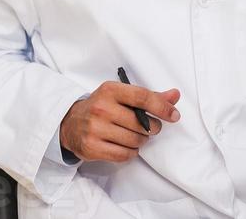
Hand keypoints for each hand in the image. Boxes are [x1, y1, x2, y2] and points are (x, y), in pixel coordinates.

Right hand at [59, 81, 181, 162]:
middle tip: (150, 128)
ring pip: (134, 140)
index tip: (174, 115)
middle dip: (152, 128)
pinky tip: (126, 145)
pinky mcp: (91, 148)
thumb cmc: (102, 106)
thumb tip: (175, 95)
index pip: (142, 97)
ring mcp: (95, 129)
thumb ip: (149, 96)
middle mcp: (101, 108)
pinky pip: (123, 155)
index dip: (162, 107)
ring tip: (136, 136)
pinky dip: (131, 152)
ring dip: (141, 141)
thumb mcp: (122, 95)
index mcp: (111, 90)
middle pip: (140, 123)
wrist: (70, 122)